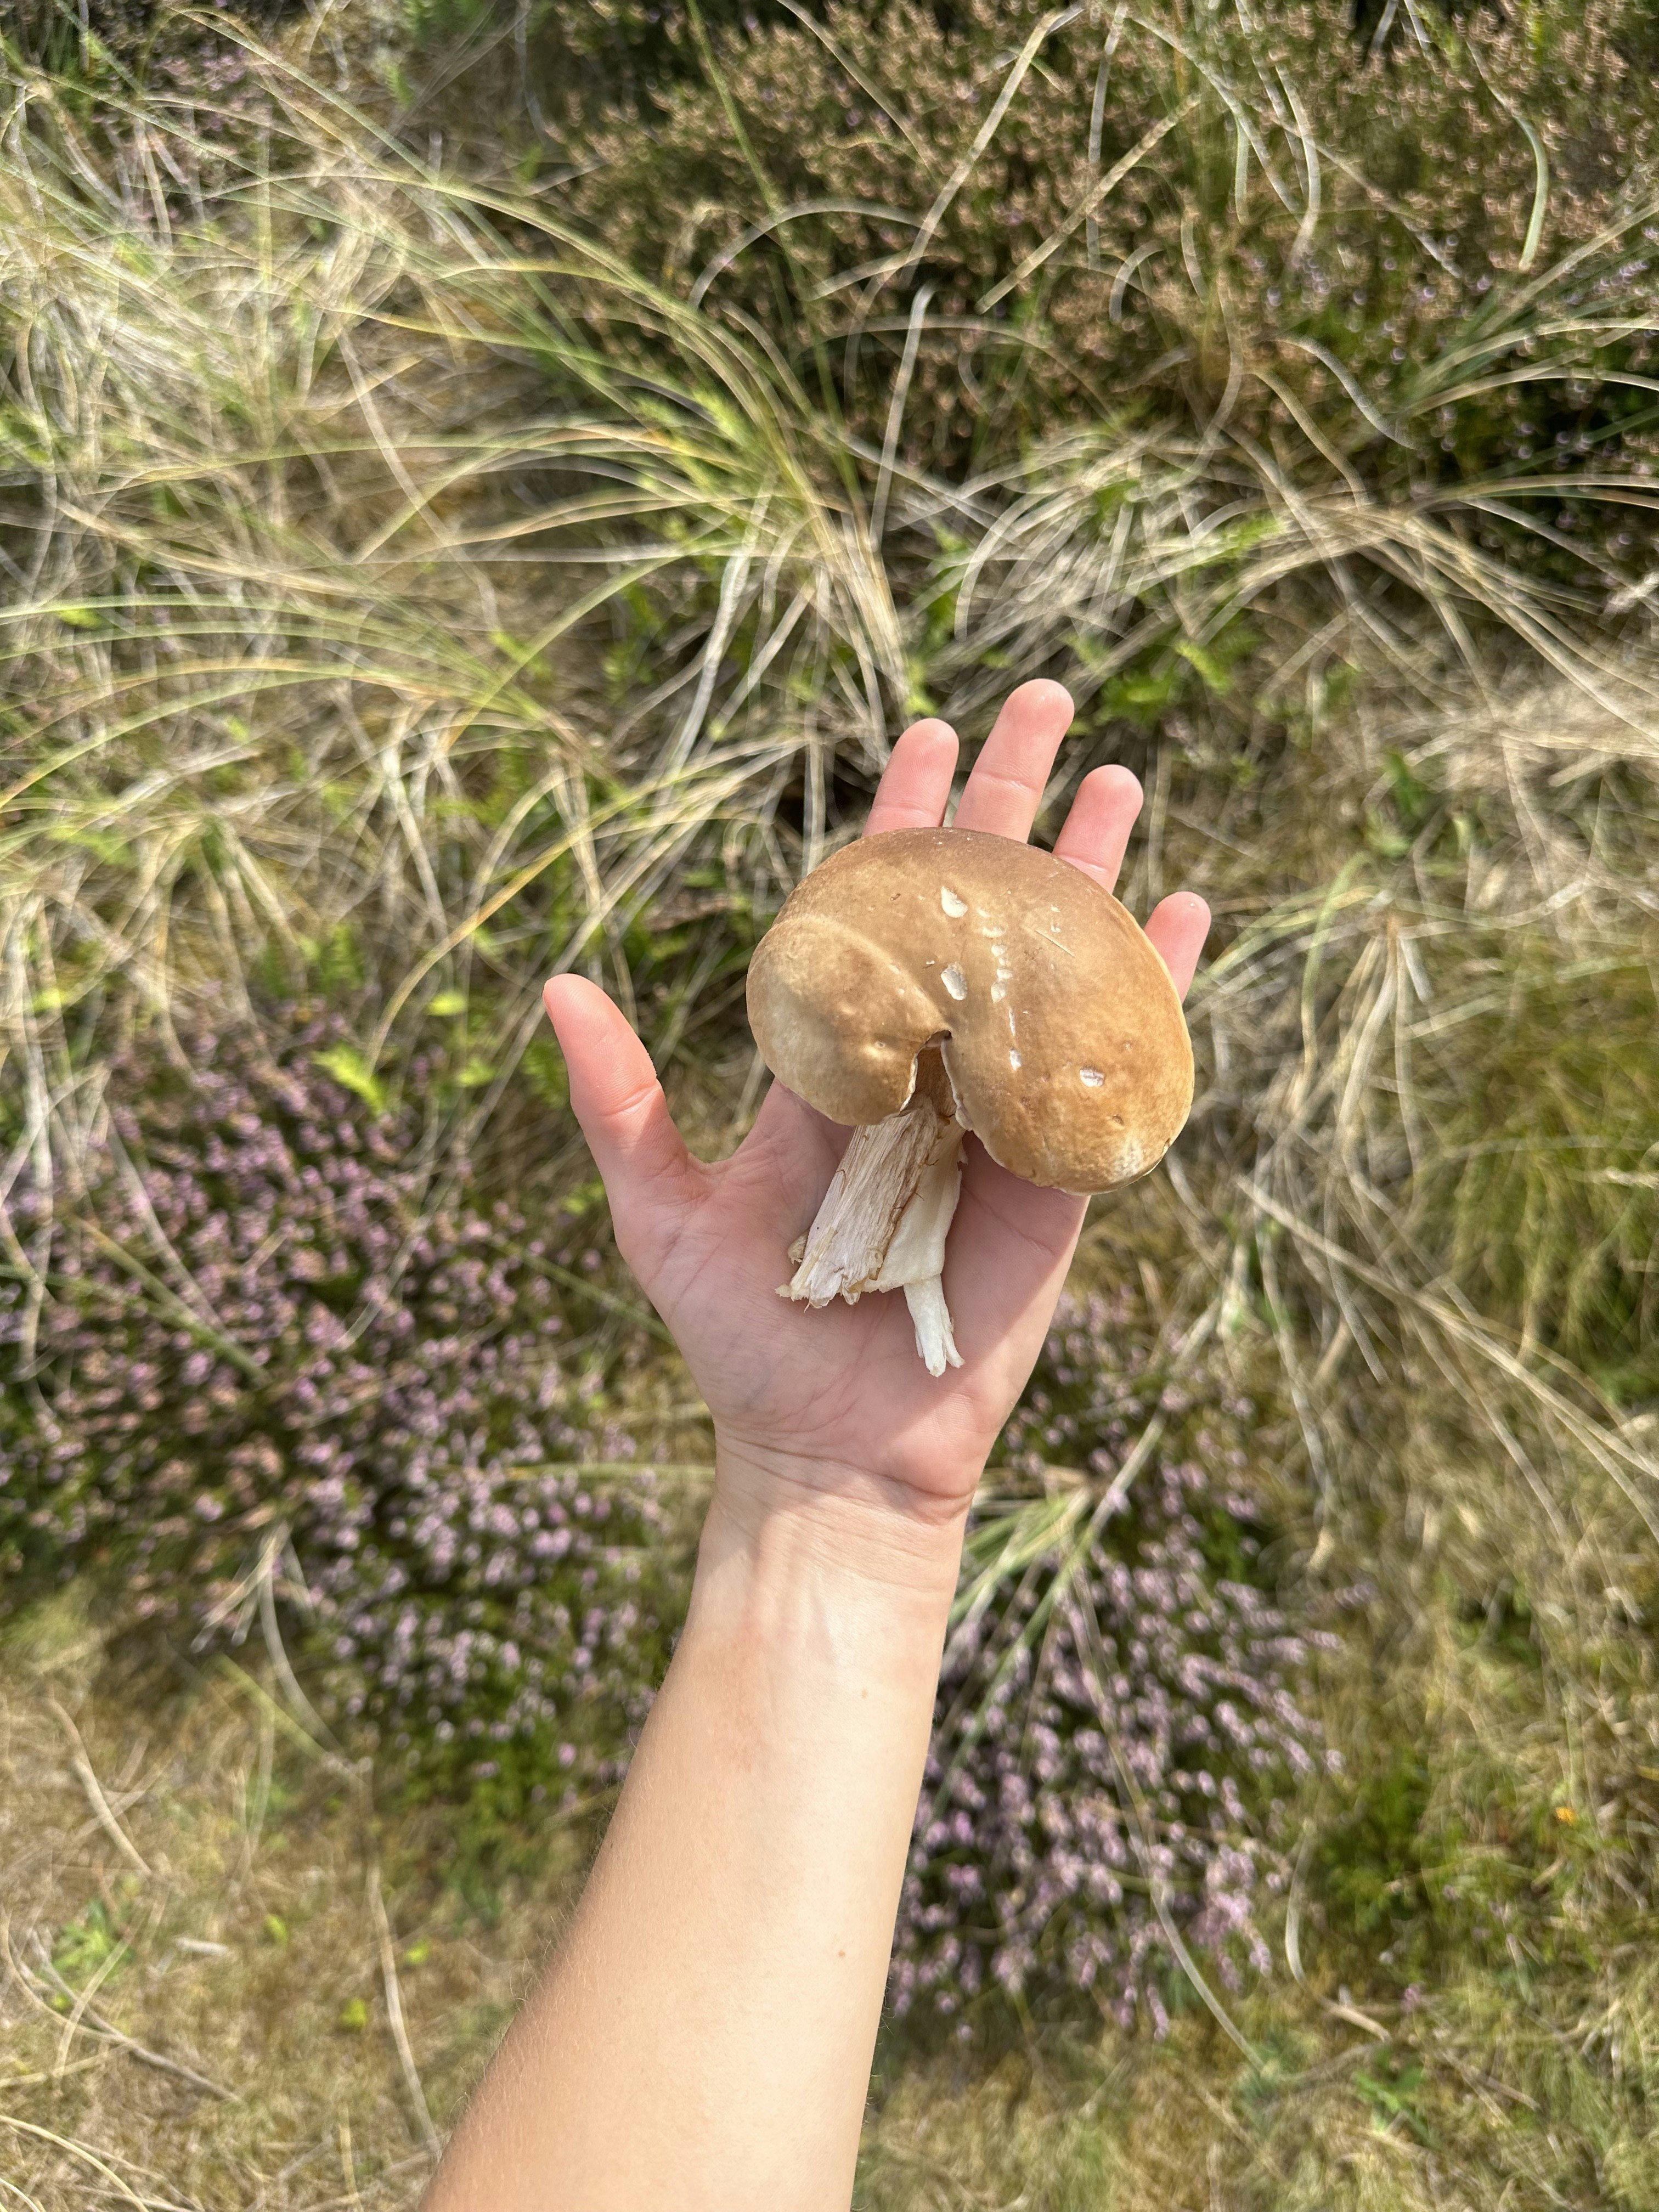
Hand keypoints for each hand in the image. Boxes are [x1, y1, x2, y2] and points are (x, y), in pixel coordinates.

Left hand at [543, 681, 1207, 1560]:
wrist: (829, 1450)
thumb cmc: (739, 1338)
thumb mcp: (660, 1212)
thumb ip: (618, 1099)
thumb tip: (553, 985)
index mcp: (837, 1060)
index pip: (877, 911)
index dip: (901, 821)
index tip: (925, 734)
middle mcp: (925, 1068)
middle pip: (976, 910)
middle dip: (1009, 804)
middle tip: (1045, 700)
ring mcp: (997, 1114)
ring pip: (1051, 964)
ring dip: (1087, 871)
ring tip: (1119, 778)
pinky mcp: (1058, 1174)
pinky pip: (1112, 1062)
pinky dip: (1149, 985)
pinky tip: (1178, 908)